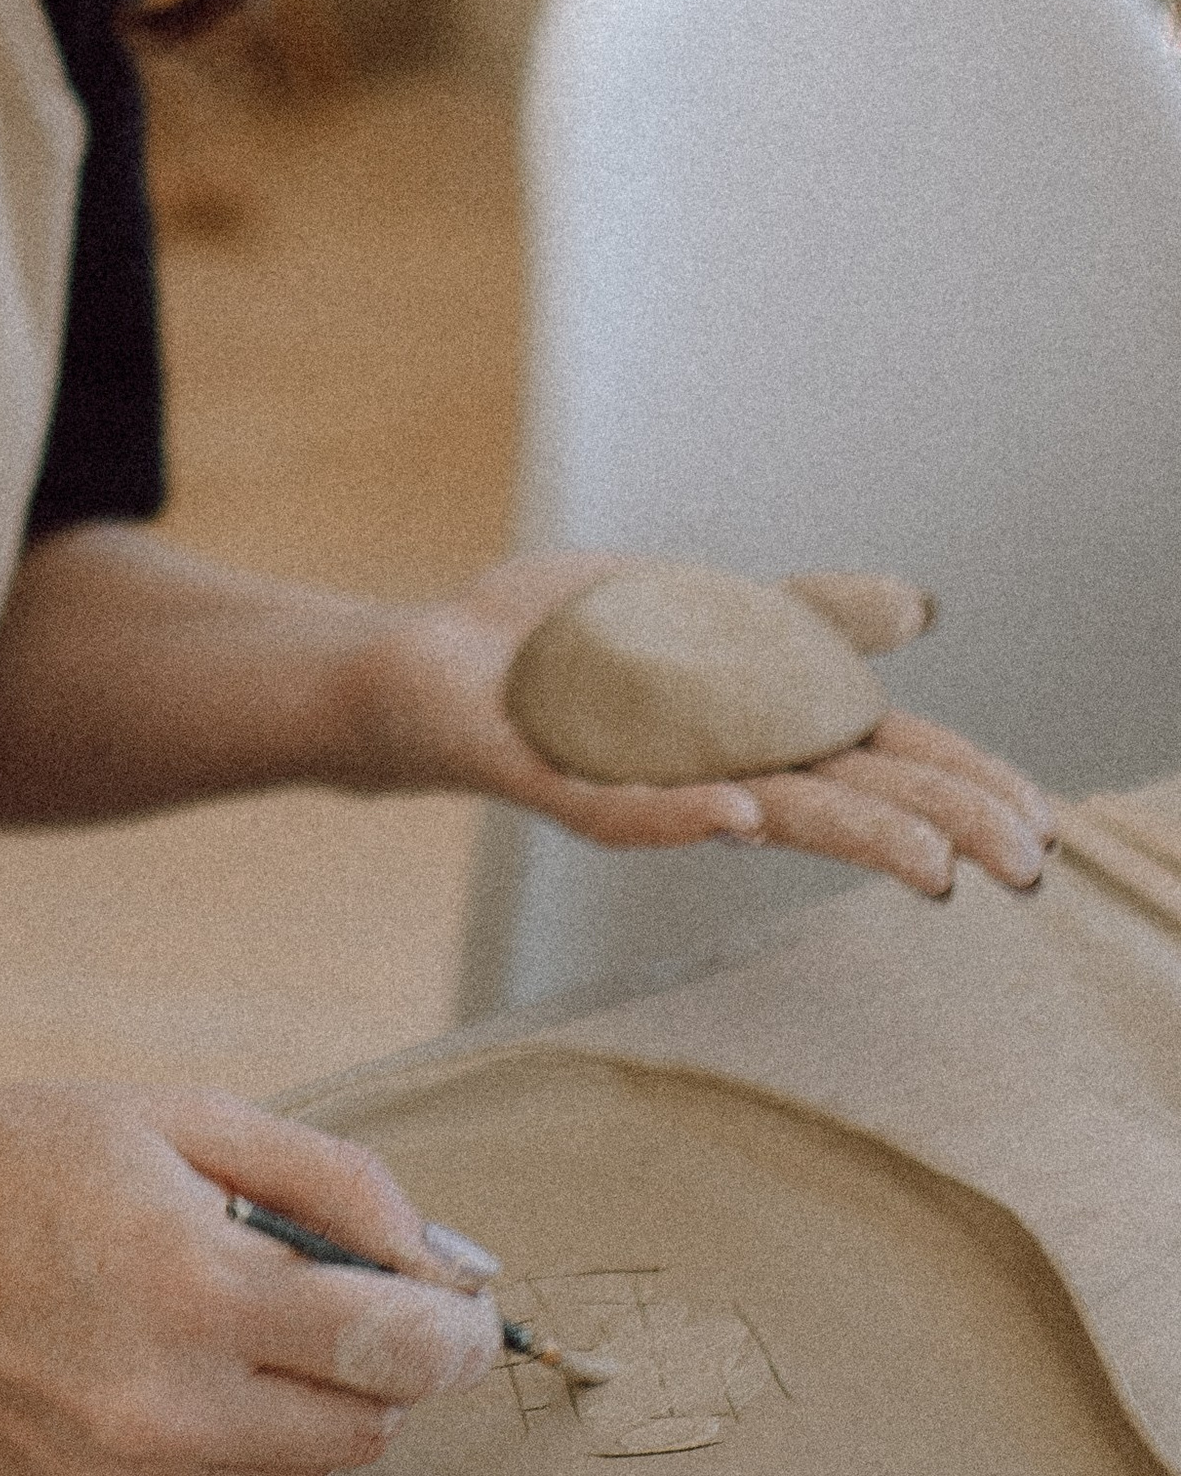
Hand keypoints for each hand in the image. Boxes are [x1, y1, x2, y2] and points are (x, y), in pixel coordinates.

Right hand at [0, 1082, 497, 1475]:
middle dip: (387, 1362)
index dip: (456, 1330)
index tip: (467, 1309)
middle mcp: (169, 1406)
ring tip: (244, 1316)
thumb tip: (431, 1249)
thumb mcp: (174, 1117)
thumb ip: (325, 1178)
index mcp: (191, 1285)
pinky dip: (249, 1441)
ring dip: (316, 1402)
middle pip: (367, 1425)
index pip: (390, 1348)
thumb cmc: (3, 1166)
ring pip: (307, 1472)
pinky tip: (195, 1366)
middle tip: (348, 1292)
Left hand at [352, 552, 1058, 897]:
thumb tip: (923, 608)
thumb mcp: (701, 608)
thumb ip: (808, 616)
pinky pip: (624, 811)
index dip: (958, 782)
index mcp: (753, 724)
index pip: (878, 756)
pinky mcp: (558, 783)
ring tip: (928, 867)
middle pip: (843, 797)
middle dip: (936, 827)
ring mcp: (641, 782)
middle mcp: (712, 764)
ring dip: (843, 839)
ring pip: (758, 816)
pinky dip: (676, 814)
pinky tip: (734, 815)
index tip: (1041, 820)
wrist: (433, 666)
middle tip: (1021, 867)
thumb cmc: (567, 647)